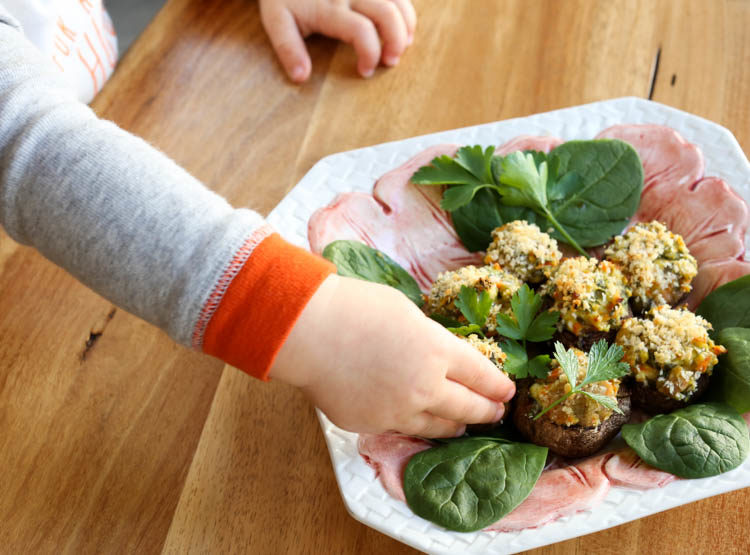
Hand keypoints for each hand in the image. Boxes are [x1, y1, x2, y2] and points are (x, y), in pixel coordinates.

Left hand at [259, 0, 416, 81]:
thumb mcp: (277, 20)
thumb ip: (288, 49)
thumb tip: (301, 77)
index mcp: (329, 8)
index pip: (361, 32)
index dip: (369, 55)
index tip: (364, 71)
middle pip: (387, 14)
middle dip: (396, 41)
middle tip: (391, 61)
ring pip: (398, 0)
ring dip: (407, 24)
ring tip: (403, 44)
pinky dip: (405, 8)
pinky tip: (402, 24)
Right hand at [270, 275, 515, 437]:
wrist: (307, 330)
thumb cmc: (355, 307)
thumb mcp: (406, 311)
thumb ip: (429, 338)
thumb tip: (436, 354)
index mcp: (438, 352)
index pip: (482, 376)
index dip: (498, 385)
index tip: (507, 391)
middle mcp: (425, 388)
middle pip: (469, 409)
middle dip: (488, 412)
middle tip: (496, 413)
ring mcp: (397, 412)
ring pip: (438, 427)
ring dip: (456, 426)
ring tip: (462, 425)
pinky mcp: (372, 424)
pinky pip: (401, 428)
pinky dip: (415, 425)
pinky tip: (418, 421)